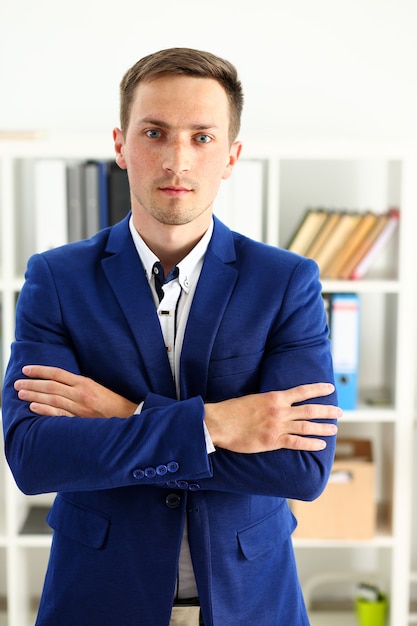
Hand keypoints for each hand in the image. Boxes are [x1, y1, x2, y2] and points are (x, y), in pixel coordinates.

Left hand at [14, 365, 137, 417]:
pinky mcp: (80, 421)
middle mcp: (81, 394)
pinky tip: (34, 407)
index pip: (57, 373)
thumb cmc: (114, 402)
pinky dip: (45, 411)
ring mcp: (80, 408)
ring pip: (52, 400)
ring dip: (34, 396)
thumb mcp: (97, 387)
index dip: (40, 370)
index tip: (27, 369)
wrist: (129, 417)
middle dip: (32, 383)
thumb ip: (79, 384)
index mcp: (85, 383)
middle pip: (51, 386)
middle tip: (18, 383)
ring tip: (21, 394)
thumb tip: (59, 382)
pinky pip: (59, 415)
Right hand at [204, 383, 340, 452]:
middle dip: (327, 411)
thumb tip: (279, 403)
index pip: (302, 391)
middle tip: (339, 412)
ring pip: (306, 427)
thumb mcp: (253, 399)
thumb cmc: (232, 411)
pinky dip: (310, 444)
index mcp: (274, 397)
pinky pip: (296, 443)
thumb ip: (269, 402)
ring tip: (334, 429)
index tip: (330, 388)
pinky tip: (320, 445)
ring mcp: (277, 426)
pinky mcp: (272, 441)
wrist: (219, 423)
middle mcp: (279, 411)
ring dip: (323, 428)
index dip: (318, 389)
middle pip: (310, 410)